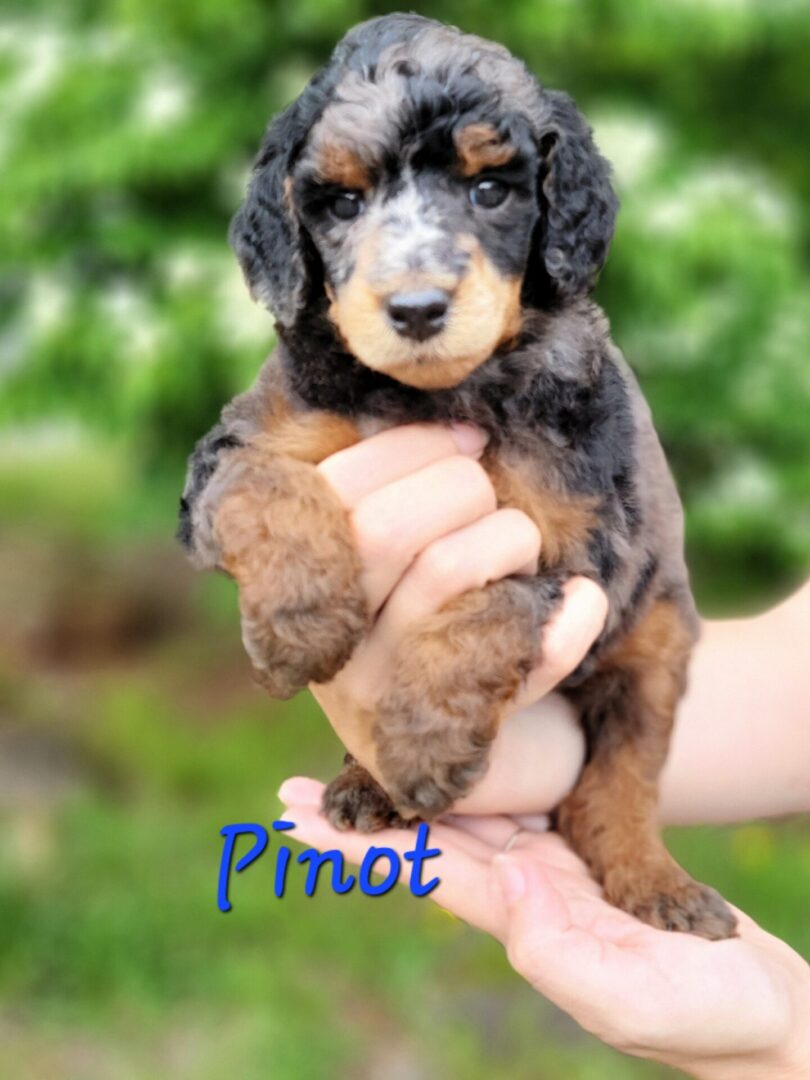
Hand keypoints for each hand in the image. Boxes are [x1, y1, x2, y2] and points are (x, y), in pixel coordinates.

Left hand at [278, 781, 809, 1079]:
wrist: (758, 1012)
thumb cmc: (709, 1016)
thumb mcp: (635, 998)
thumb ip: (564, 959)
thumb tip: (508, 901)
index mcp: (524, 921)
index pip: (424, 870)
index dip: (358, 845)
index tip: (296, 821)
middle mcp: (522, 894)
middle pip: (424, 842)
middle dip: (359, 817)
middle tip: (288, 788)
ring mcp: (549, 874)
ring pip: (461, 820)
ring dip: (405, 794)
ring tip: (348, 764)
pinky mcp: (581, 854)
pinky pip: (515, 806)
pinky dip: (475, 780)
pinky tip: (452, 757)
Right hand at [313, 422, 606, 813]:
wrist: (514, 746)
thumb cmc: (464, 624)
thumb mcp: (419, 556)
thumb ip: (405, 493)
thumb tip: (428, 398)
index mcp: (316, 587)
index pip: (333, 491)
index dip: (408, 448)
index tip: (470, 439)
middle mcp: (334, 647)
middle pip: (383, 528)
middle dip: (462, 488)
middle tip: (496, 501)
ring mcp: (387, 702)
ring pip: (447, 570)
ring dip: (513, 537)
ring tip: (531, 553)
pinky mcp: (456, 746)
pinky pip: (520, 648)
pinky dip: (572, 612)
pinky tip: (581, 603)